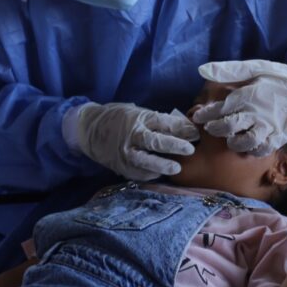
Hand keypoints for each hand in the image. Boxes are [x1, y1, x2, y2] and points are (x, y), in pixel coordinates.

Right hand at [76, 103, 199, 179]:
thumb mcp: (139, 113)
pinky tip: (161, 174)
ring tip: (176, 168)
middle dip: (174, 145)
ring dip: (162, 164)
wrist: (90, 129)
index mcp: (139, 117)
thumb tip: (187, 128)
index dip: (181, 128)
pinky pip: (137, 172)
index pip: (163, 122)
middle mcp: (132, 135)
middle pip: (155, 141)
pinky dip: (150, 174)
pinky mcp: (120, 166)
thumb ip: (159, 121)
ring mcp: (125, 151)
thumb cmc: (120, 118)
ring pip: (145, 160)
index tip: (195, 133)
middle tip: (190, 149)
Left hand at [193, 60, 286, 155]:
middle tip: (211, 127)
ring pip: (245, 142)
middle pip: (228, 127)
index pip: (219, 108)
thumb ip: (229, 70)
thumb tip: (203, 70)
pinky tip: (248, 146)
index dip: (205, 114)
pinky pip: (263, 149)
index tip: (198, 116)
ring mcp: (268, 126)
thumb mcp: (255, 67)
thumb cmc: (279, 76)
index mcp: (247, 95)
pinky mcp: (279, 136)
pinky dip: (253, 150)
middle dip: (215, 129)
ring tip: (230, 139)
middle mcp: (256, 112)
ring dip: (233, 143)